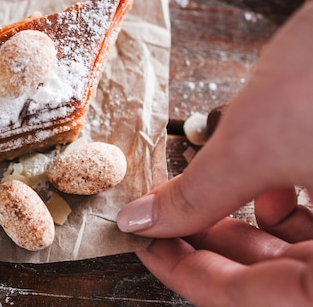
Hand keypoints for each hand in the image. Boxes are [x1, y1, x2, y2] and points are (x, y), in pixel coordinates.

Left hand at [117, 0, 312, 306]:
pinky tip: (257, 182)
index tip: (146, 249)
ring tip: (195, 202)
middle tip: (161, 223)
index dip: (191, 276)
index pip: (260, 301)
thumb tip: (140, 223)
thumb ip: (195, 197)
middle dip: (214, 248)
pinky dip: (278, 205)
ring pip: (301, 251)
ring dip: (242, 228)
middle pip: (280, 276)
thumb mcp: (254, 145)